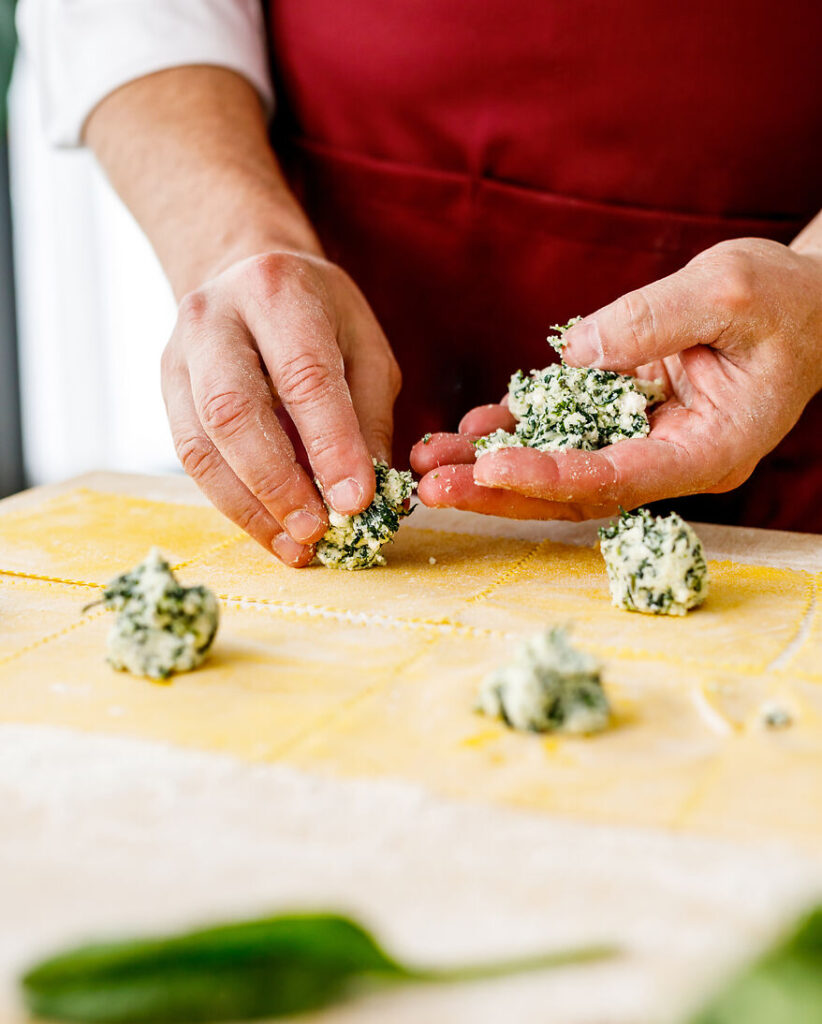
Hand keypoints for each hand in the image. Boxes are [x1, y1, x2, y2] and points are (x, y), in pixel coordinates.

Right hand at [162, 250, 400, 564]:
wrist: (243, 275)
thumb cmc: (319, 315)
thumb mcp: (364, 345)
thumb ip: (368, 413)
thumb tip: (366, 493)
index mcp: (276, 290)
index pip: (302, 375)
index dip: (330, 443)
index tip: (357, 499)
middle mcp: (213, 319)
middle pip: (233, 411)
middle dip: (278, 482)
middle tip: (319, 530)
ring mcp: (178, 357)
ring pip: (201, 445)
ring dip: (252, 507)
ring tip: (297, 546)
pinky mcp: (165, 393)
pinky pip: (192, 460)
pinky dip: (235, 505)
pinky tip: (272, 531)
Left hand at [411, 238, 821, 519]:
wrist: (804, 305)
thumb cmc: (780, 301)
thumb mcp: (724, 291)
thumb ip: (649, 321)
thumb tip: (573, 355)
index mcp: (706, 450)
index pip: (615, 478)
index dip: (549, 476)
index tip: (489, 468)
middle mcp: (668, 458)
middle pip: (572, 492)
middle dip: (499, 490)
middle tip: (430, 486)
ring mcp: (642, 441)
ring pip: (557, 469)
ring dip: (490, 467)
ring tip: (427, 459)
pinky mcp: (622, 417)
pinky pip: (561, 431)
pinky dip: (516, 431)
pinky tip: (469, 427)